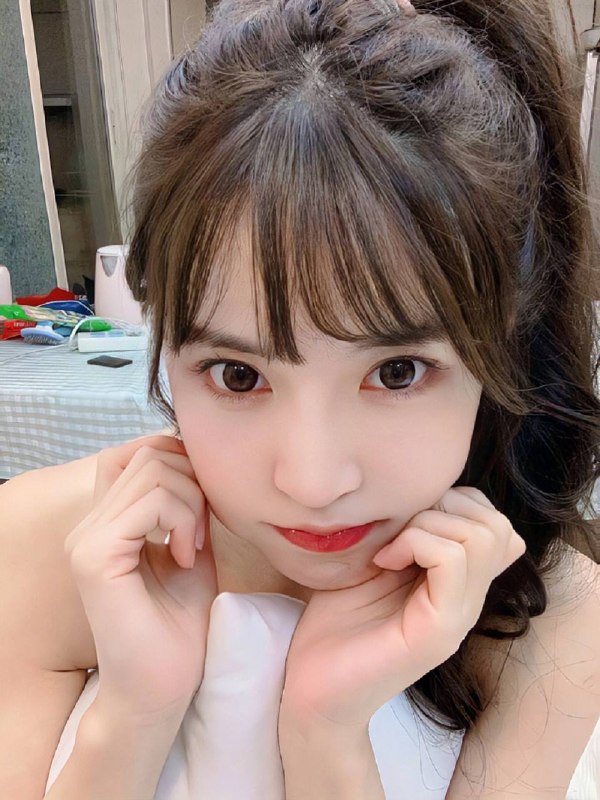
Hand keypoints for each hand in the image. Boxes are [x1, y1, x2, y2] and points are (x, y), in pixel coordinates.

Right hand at [64, 435, 217, 724]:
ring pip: (154, 472)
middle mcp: (89, 525)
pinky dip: (182, 521)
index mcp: (108, 521)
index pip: (144, 453)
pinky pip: (150, 503)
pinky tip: (186, 556)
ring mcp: (86, 539)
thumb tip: (195, 459)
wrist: (164, 686)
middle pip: (152, 456)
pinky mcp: (94, 557)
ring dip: (191, 505)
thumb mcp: (191, 546)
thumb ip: (186, 504)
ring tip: (194, 547)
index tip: (205, 513)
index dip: (185, 468)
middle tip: (202, 533)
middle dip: (193, 485)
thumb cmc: (181, 624)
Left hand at [279, 487, 525, 728]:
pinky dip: (415, 543)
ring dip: (428, 525)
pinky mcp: (437, 633)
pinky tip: (383, 562)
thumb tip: (412, 493)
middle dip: (445, 507)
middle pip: (498, 526)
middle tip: (400, 531)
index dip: (455, 503)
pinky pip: (452, 561)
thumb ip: (401, 533)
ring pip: (482, 537)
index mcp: (456, 584)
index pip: (495, 524)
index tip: (406, 520)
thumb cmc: (336, 622)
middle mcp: (467, 601)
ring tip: (390, 549)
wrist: (313, 691)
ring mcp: (457, 618)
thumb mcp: (371, 563)